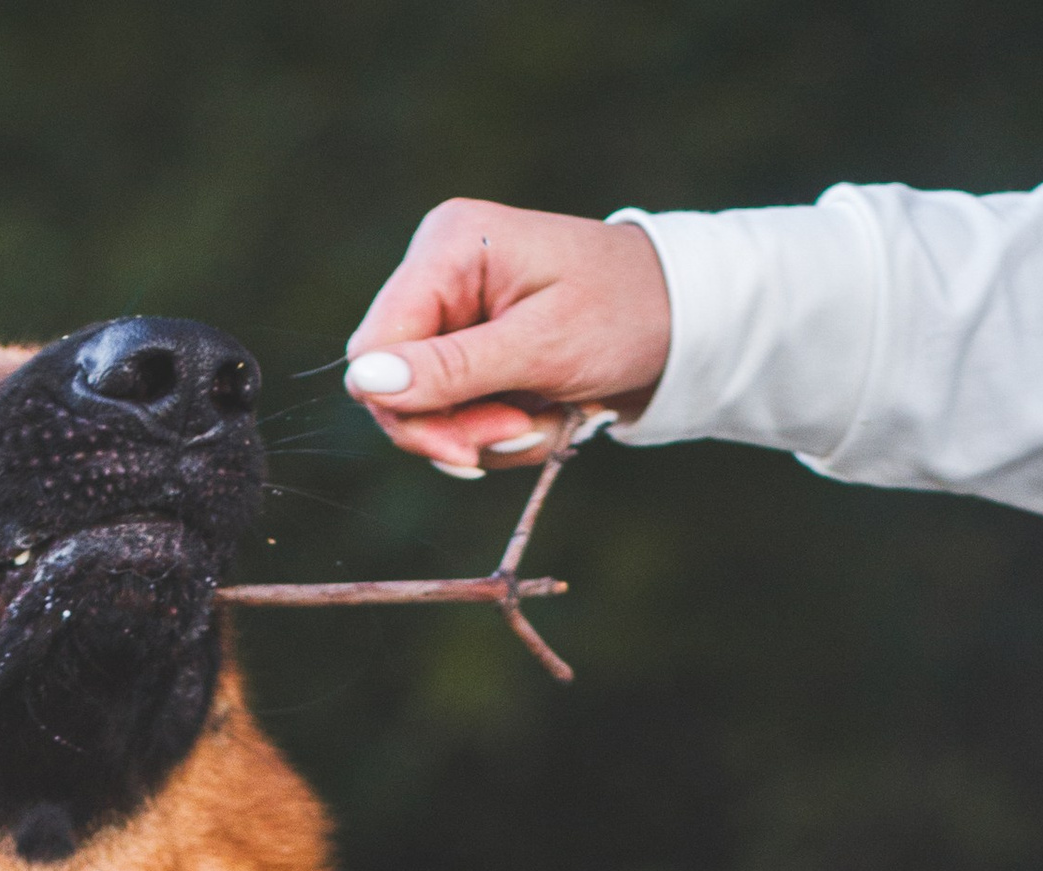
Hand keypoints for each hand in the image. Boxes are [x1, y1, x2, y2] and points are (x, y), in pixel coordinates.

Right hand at [345, 200, 669, 475]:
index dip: (407, 409)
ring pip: (428, 410)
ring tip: (545, 417)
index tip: (468, 449)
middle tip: (522, 430)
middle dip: (457, 427)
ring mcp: (453, 310)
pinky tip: (542, 411)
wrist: (679, 319)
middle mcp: (438, 272)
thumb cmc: (622, 313)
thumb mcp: (541, 347)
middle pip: (395, 386)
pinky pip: (458, 413)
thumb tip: (364, 382)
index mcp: (447, 248)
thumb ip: (450, 369)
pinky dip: (500, 430)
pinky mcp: (471, 345)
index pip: (375, 347)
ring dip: (487, 434)